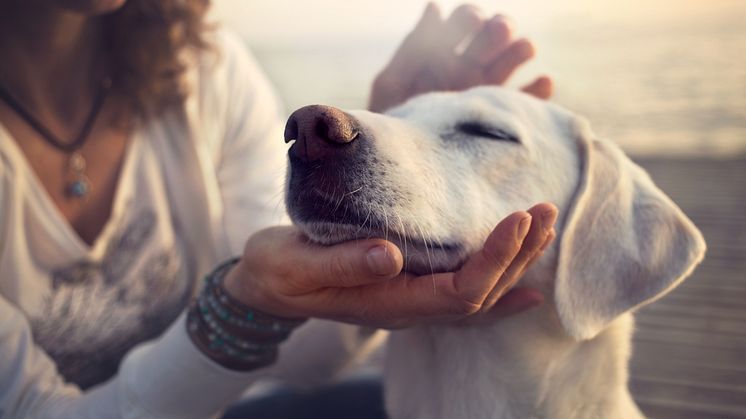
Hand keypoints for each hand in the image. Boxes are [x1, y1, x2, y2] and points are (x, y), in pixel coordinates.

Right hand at [223, 203, 556, 328]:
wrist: (266, 287)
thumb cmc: (278, 272)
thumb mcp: (297, 265)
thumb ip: (342, 264)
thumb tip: (390, 254)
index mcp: (388, 303)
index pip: (459, 291)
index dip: (494, 259)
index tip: (518, 218)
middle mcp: (409, 308)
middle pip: (481, 294)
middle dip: (518, 254)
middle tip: (544, 210)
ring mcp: (411, 301)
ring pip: (479, 293)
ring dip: (516, 262)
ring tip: (544, 227)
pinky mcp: (408, 286)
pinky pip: (465, 295)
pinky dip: (500, 286)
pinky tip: (527, 283)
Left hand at [369, 3, 552, 112]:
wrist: (402, 167)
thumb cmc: (391, 124)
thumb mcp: (393, 85)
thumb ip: (413, 49)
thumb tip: (434, 7)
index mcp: (442, 54)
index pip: (463, 23)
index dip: (470, 18)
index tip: (473, 21)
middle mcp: (468, 68)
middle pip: (492, 37)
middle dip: (499, 29)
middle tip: (500, 31)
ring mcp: (486, 92)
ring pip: (511, 62)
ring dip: (520, 50)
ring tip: (525, 48)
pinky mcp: (501, 118)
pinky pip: (526, 102)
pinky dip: (538, 91)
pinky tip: (543, 82)